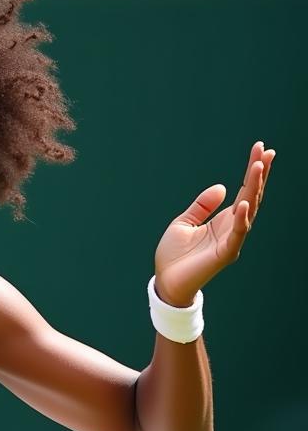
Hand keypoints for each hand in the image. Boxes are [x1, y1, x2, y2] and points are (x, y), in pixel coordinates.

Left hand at [153, 141, 275, 305]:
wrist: (165, 281)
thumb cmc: (174, 256)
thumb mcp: (183, 223)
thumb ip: (202, 206)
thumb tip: (222, 187)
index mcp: (223, 220)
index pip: (243, 190)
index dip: (252, 171)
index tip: (260, 148)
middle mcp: (231, 228)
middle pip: (250, 196)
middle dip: (259, 174)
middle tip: (265, 151)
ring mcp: (230, 240)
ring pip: (247, 211)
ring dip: (254, 189)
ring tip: (258, 167)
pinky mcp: (224, 254)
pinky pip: (237, 234)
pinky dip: (240, 219)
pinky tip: (242, 202)